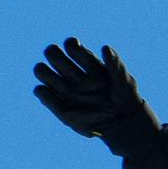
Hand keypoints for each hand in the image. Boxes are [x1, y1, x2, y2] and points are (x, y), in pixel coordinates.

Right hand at [33, 37, 159, 145]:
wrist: (123, 123)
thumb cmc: (125, 100)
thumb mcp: (125, 82)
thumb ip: (115, 65)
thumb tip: (105, 47)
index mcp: (89, 64)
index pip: (71, 45)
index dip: (71, 45)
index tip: (75, 50)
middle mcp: (74, 74)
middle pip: (52, 54)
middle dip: (55, 56)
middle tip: (67, 69)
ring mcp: (66, 89)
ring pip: (41, 70)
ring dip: (45, 73)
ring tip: (64, 85)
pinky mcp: (60, 106)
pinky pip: (41, 92)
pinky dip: (44, 93)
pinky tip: (61, 98)